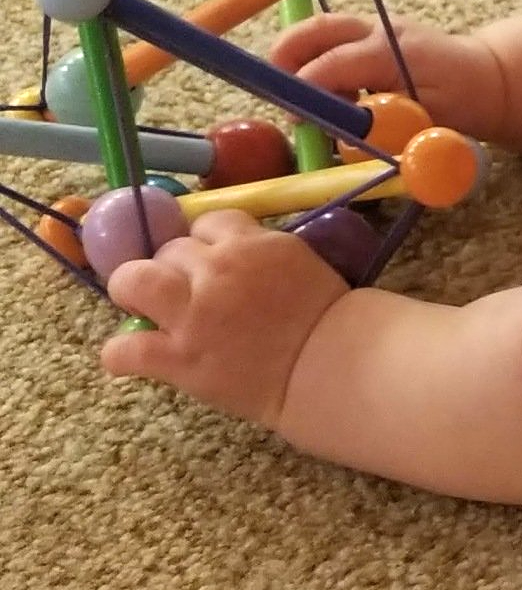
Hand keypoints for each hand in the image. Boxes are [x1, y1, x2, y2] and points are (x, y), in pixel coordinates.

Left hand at [101, 210, 348, 427]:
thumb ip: (259, 251)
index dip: (204, 245)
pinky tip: (128, 358)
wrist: (332, 366)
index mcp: (251, 243)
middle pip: (170, 249)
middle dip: (174, 269)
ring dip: (132, 292)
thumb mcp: (298, 260)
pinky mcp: (180, 358)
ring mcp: (193, 314)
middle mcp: (216, 269)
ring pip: (133, 280)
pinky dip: (120, 353)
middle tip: (185, 295)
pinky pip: (126, 348)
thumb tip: (227, 252)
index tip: (211, 265)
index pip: (206, 224)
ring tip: (142, 310)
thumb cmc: (328, 317)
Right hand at [270, 11, 506, 136]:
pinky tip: (336, 98)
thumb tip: (344, 135)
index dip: (306, 88)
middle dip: (286, 55)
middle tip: (275, 93)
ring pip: (321, 31)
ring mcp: (375, 30)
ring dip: (300, 60)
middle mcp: (379, 32)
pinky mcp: (372, 37)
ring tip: (311, 104)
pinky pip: (333, 42)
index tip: (293, 115)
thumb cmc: (463, 103)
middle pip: (318, 29)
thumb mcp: (426, 123)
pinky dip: (318, 63)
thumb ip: (386, 126)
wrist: (489, 79)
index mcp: (393, 51)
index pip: (334, 62)